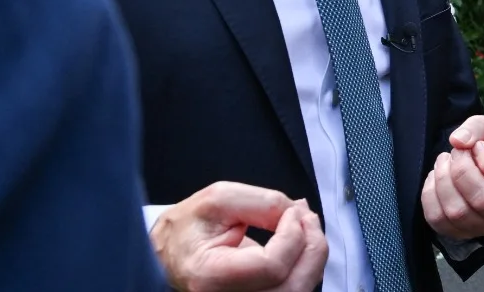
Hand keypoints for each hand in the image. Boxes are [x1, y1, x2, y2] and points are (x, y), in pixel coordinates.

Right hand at [151, 181, 327, 291]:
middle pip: (293, 288)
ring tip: (305, 226)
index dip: (292, 235)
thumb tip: (296, 214)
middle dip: (313, 247)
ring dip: (313, 256)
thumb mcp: (218, 200)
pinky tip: (299, 242)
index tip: (292, 211)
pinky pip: (293, 289)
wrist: (169, 253)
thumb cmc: (187, 228)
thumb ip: (262, 202)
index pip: (271, 267)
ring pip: (298, 291)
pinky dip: (305, 265)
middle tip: (308, 218)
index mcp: (210, 278)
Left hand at [421, 114, 483, 238]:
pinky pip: (438, 220)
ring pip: (458, 212)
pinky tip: (436, 179)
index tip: (479, 147)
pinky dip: (430, 195)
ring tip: (444, 162)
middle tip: (457, 152)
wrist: (474, 167)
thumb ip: (478, 127)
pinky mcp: (461, 232)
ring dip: (443, 180)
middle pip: (483, 199)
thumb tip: (458, 140)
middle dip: (461, 169)